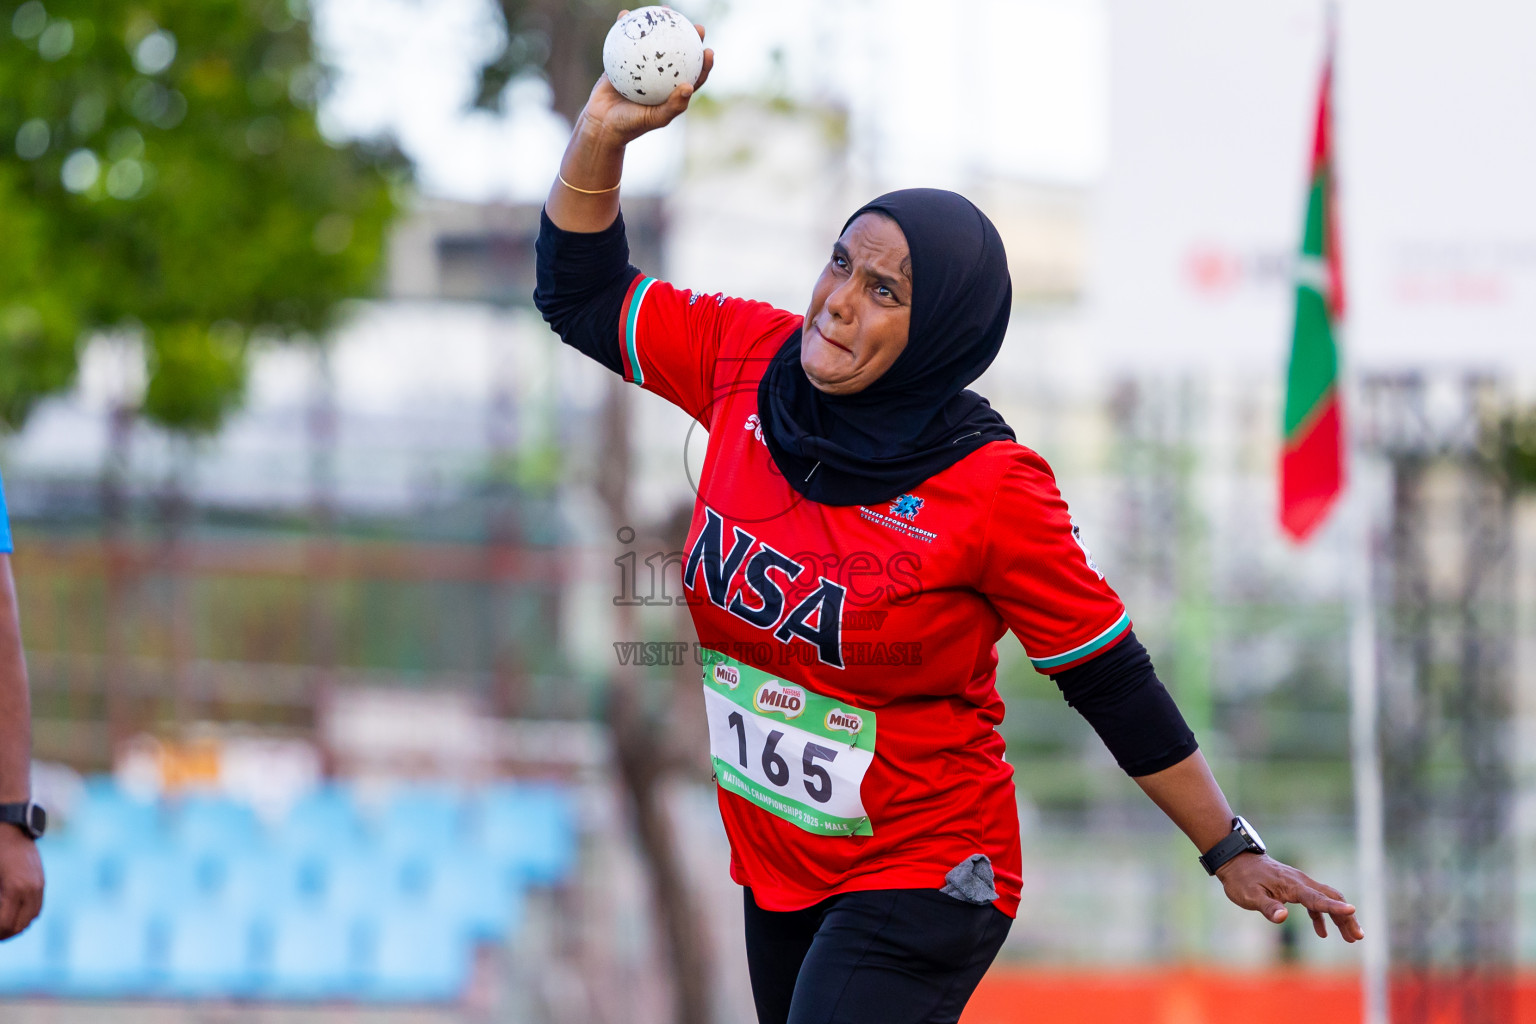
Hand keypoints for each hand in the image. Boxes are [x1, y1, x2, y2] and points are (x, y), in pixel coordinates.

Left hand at [0, 825, 42, 939]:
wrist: (9, 825)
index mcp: (16, 887)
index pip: (6, 925)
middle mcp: (32, 888)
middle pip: (20, 925)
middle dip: (4, 933)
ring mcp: (39, 884)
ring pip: (30, 918)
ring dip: (15, 926)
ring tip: (1, 926)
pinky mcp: (40, 880)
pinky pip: (35, 906)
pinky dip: (23, 915)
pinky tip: (8, 913)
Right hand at [577, 12, 714, 146]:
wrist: (602, 124)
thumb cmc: (630, 126)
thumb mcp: (654, 118)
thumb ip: (673, 105)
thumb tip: (689, 86)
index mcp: (672, 91)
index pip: (694, 75)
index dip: (704, 63)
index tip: (708, 50)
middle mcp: (660, 78)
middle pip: (678, 53)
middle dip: (688, 37)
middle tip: (694, 26)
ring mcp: (643, 67)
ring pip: (654, 43)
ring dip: (660, 25)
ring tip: (663, 11)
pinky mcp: (624, 61)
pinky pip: (627, 41)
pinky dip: (626, 27)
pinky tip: (625, 14)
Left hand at [1216, 852, 1362, 941]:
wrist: (1235, 861)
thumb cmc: (1241, 880)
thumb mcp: (1249, 896)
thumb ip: (1268, 907)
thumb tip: (1283, 917)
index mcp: (1293, 886)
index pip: (1318, 899)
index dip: (1335, 908)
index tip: (1353, 912)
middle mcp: (1301, 882)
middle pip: (1331, 898)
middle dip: (1346, 917)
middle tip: (1357, 936)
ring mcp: (1299, 883)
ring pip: (1326, 899)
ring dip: (1339, 917)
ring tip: (1351, 937)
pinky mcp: (1294, 887)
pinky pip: (1314, 901)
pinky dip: (1322, 915)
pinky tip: (1323, 932)